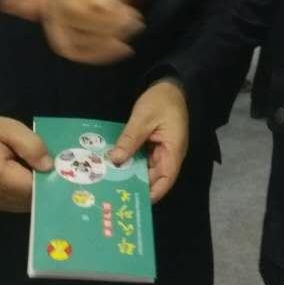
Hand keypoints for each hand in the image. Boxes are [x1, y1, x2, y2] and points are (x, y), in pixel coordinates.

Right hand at [0, 0, 165, 63]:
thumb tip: (98, 3)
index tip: (27, 9)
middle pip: (56, 9)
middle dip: (98, 21)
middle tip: (135, 18)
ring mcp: (56, 2)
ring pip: (62, 35)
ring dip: (101, 39)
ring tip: (134, 24)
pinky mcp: (63, 25)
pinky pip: (72, 48)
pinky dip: (97, 52)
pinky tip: (121, 46)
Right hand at [0, 116, 51, 211]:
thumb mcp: (11, 129)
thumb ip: (32, 145)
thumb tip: (49, 166)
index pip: (30, 185)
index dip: (47, 179)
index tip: (62, 170)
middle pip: (29, 197)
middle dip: (45, 186)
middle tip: (60, 173)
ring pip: (24, 204)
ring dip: (37, 192)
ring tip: (47, 175)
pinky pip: (17, 204)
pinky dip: (28, 195)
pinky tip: (34, 180)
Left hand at [109, 79, 188, 203]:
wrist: (167, 84)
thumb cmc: (161, 101)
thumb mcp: (143, 119)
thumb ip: (130, 140)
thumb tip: (115, 160)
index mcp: (173, 150)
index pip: (166, 179)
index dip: (152, 193)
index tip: (133, 200)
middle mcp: (169, 154)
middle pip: (154, 177)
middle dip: (135, 185)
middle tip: (112, 193)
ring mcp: (161, 150)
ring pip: (146, 169)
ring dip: (130, 174)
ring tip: (110, 183)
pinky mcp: (153, 146)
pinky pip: (142, 159)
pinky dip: (130, 163)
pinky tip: (114, 166)